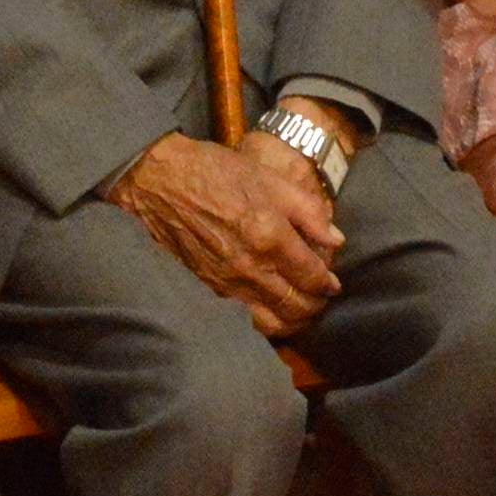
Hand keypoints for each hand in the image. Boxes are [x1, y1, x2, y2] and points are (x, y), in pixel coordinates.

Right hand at [106, 132, 341, 335]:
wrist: (160, 181)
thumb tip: (335, 240)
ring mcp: (228, 284)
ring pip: (272, 321)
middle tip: (321, 300)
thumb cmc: (216, 172)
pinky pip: (244, 319)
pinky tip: (269, 314)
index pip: (311, 276)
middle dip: (315, 306)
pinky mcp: (208, 290)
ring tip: (300, 313)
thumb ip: (307, 210)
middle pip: (295, 304)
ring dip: (292, 321)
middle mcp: (252, 267)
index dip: (327, 284)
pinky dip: (264, 323)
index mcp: (271, 236)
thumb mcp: (269, 178)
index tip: (333, 284)